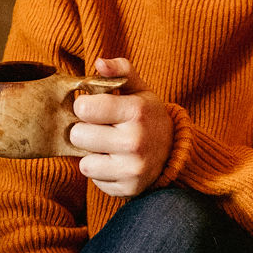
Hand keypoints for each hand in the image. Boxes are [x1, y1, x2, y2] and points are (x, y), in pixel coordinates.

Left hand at [68, 57, 175, 196]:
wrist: (174, 152)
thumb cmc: (148, 116)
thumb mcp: (139, 89)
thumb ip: (120, 70)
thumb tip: (99, 63)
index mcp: (136, 111)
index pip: (84, 108)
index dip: (84, 106)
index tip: (94, 108)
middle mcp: (135, 141)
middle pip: (78, 136)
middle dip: (85, 131)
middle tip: (101, 130)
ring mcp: (133, 169)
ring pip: (84, 163)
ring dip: (91, 155)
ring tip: (107, 147)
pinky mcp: (128, 189)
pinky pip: (94, 181)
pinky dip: (101, 172)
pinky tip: (114, 163)